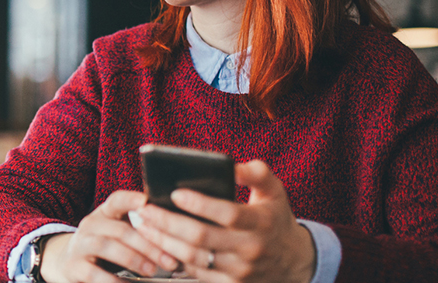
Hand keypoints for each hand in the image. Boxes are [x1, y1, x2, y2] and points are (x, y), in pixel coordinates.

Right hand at [40, 191, 168, 282]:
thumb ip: (137, 229)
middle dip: (148, 245)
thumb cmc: (103, 248)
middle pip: (120, 230)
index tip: (147, 201)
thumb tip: (172, 233)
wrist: (67, 263)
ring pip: (107, 247)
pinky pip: (94, 273)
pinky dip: (112, 280)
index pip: (116, 200)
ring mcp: (80, 245)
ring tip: (151, 270)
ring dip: (133, 259)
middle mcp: (90, 225)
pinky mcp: (74, 266)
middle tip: (169, 260)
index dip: (130, 199)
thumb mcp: (115, 233)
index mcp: (104, 214)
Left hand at [134, 160, 314, 282]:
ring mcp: (239, 271)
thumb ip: (256, 173)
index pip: (227, 214)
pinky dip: (173, 258)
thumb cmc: (274, 218)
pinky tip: (157, 244)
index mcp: (260, 223)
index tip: (175, 193)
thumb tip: (232, 166)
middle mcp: (249, 249)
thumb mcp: (274, 191)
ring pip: (193, 257)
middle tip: (144, 209)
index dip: (200, 204)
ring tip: (143, 225)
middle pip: (201, 237)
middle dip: (167, 222)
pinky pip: (195, 274)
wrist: (294, 262)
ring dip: (163, 241)